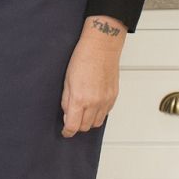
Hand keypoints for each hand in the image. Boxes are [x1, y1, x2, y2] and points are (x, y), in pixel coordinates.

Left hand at [60, 15, 125, 137]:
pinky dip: (98, 114)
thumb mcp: (67, 78)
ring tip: (81, 112)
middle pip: (85, 127)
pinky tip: (92, 105)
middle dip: (76, 126)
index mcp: (80, 98)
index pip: (73, 125)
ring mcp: (106, 101)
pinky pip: (105, 113)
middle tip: (70, 118)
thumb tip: (66, 113)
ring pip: (96, 123)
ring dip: (88, 121)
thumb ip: (66, 98)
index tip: (64, 131)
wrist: (101, 47)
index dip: (67, 131)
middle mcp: (94, 103)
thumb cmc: (82, 57)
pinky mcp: (114, 97)